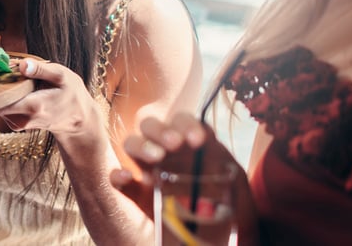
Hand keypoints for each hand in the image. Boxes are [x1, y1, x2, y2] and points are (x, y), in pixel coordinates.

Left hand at [0, 59, 100, 139]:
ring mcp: (18, 124)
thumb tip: (22, 64)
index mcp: (33, 105)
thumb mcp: (62, 76)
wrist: (77, 120)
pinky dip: (3, 96)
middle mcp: (22, 119)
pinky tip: (13, 88)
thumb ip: (41, 70)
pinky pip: (2, 107)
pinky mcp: (16, 124)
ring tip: (7, 76)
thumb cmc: (71, 94)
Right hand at [109, 112, 240, 218]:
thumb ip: (221, 158)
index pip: (180, 121)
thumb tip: (209, 140)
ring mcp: (149, 171)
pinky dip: (118, 176)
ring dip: (141, 145)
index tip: (198, 139)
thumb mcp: (233, 176)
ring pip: (132, 145)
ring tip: (156, 157)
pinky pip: (121, 182)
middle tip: (175, 144)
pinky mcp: (140, 195)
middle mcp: (164, 150)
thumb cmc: (230, 199)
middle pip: (150, 126)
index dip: (186, 124)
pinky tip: (126, 176)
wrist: (225, 230)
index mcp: (186, 141)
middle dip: (161, 130)